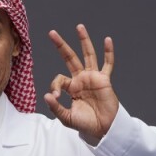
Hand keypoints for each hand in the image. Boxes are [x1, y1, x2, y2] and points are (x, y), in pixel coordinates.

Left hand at [44, 24, 118, 144]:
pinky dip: (108, 52)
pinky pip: (108, 64)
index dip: (54, 86)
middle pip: (70, 58)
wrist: (102, 129)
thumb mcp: (66, 118)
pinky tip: (107, 40)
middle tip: (52, 33)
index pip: (59, 79)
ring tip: (79, 27)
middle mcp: (81, 79)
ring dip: (84, 41)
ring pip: (88, 55)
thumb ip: (56, 107)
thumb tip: (47, 95)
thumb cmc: (85, 124)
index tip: (55, 97)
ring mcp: (93, 78)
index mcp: (70, 88)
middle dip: (61, 45)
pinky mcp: (104, 80)